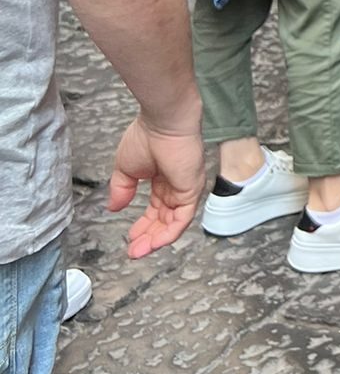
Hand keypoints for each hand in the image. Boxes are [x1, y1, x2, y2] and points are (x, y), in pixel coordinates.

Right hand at [106, 116, 205, 257]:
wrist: (163, 122)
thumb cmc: (147, 135)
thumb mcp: (126, 168)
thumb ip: (121, 190)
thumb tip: (113, 208)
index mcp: (162, 178)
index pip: (155, 209)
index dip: (143, 226)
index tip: (130, 239)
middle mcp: (176, 185)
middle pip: (164, 219)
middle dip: (148, 237)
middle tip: (134, 251)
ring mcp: (186, 189)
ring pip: (173, 223)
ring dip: (156, 240)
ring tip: (138, 251)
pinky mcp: (192, 191)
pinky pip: (182, 219)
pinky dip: (168, 234)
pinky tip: (153, 244)